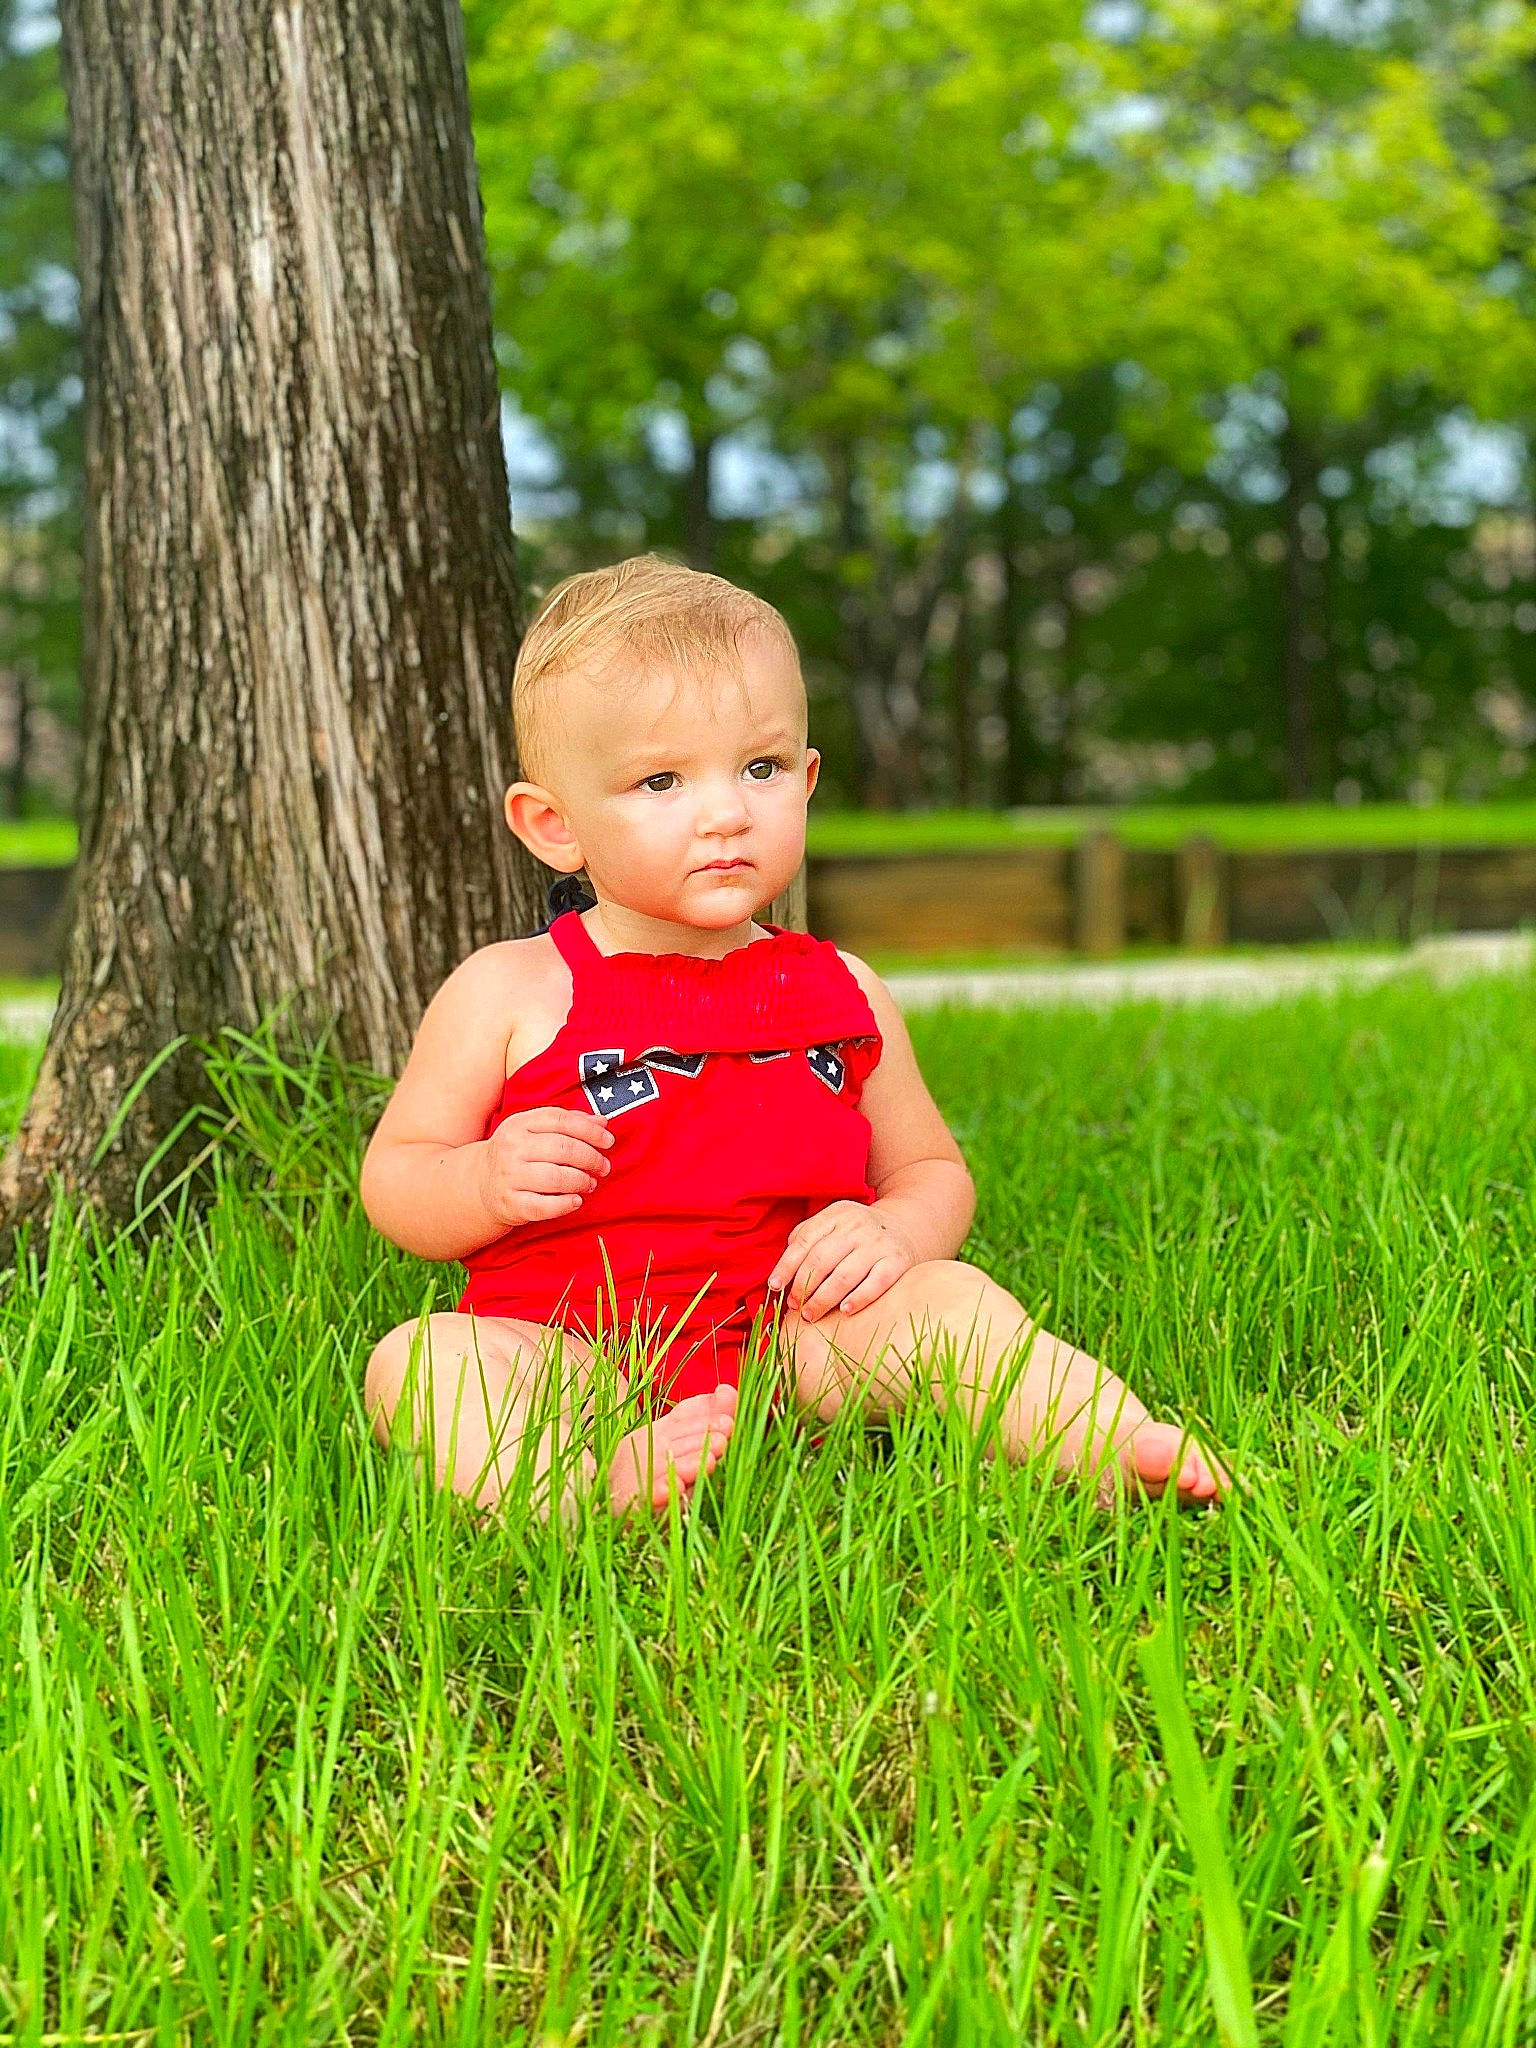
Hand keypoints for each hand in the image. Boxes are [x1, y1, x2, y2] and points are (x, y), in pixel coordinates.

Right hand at [478, 1107, 614, 1226]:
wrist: (480, 1184)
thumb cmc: (518, 1154)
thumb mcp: (536, 1131)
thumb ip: (570, 1123)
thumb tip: (603, 1122)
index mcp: (520, 1124)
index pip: (561, 1119)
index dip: (590, 1130)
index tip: (609, 1141)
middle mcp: (512, 1148)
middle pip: (563, 1149)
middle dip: (591, 1158)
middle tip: (603, 1167)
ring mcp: (509, 1176)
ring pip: (556, 1178)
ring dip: (581, 1181)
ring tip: (590, 1183)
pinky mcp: (511, 1203)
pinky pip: (544, 1206)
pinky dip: (566, 1204)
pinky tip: (576, 1200)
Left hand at [766, 1201, 917, 1321]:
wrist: (905, 1227)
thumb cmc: (856, 1234)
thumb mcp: (832, 1224)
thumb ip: (807, 1239)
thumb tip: (782, 1271)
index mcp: (836, 1214)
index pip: (804, 1241)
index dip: (786, 1266)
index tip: (775, 1286)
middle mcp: (857, 1226)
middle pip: (821, 1260)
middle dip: (803, 1287)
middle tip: (795, 1305)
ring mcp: (878, 1243)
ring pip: (844, 1276)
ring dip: (822, 1299)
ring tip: (810, 1314)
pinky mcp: (897, 1261)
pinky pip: (875, 1284)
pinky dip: (858, 1299)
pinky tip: (843, 1311)